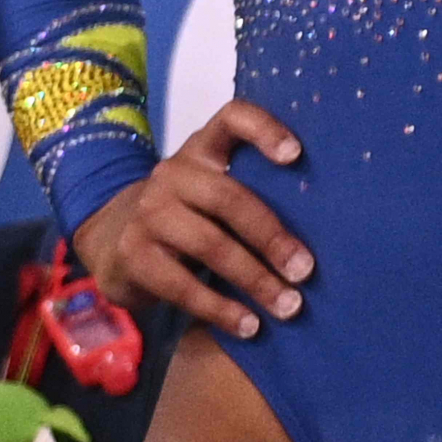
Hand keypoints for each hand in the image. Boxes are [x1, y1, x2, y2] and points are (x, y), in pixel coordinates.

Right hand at [70, 99, 313, 340]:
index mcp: (204, 147)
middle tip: (306, 270)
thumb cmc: (190, 213)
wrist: (112, 241)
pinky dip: (221, 309)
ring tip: (289, 305)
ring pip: (211, 245)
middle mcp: (174, 172)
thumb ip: (253, 191)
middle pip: (230, 198)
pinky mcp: (134, 255)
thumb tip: (329, 225)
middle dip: (273, 237)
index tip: (296, 156)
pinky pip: (183, 286)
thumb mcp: (213, 190)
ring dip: (255, 280)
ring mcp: (150, 213)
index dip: (264, 130)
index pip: (233, 117)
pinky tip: (249, 325)